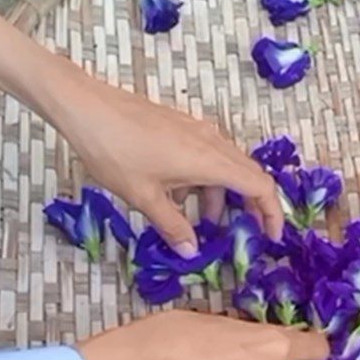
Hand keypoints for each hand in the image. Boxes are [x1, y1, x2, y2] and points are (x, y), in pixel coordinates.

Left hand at [49, 68, 282, 255]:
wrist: (87, 108)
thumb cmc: (115, 152)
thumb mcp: (145, 197)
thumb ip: (173, 226)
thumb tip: (191, 251)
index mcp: (210, 160)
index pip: (260, 186)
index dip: (272, 213)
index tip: (272, 238)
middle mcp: (212, 142)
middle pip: (248, 175)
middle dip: (251, 207)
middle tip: (246, 235)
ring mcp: (196, 132)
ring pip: (224, 168)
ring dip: (220, 197)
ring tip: (203, 225)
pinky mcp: (180, 128)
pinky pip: (204, 158)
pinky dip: (202, 182)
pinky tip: (177, 199)